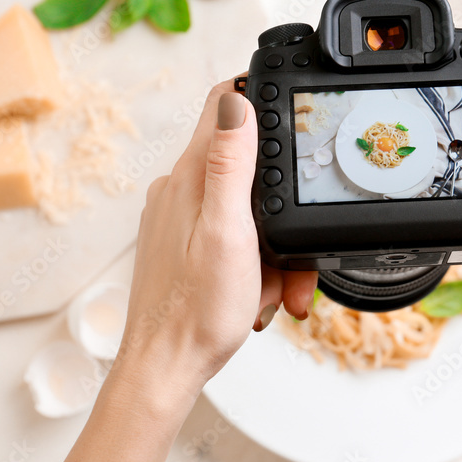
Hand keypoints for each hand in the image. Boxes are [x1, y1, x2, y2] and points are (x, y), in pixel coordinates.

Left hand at [116, 80, 316, 394]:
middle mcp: (181, 189)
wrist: (167, 367)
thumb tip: (236, 101)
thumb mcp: (229, 231)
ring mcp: (182, 217)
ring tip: (277, 286)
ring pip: (248, 208)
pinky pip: (236, 237)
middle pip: (247, 166)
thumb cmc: (197, 311)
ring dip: (274, 244)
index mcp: (191, 176)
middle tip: (294, 252)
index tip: (292, 110)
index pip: (223, 104)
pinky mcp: (187, 244)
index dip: (259, 95)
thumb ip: (230, 164)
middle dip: (281, 202)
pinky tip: (260, 291)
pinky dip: (258, 261)